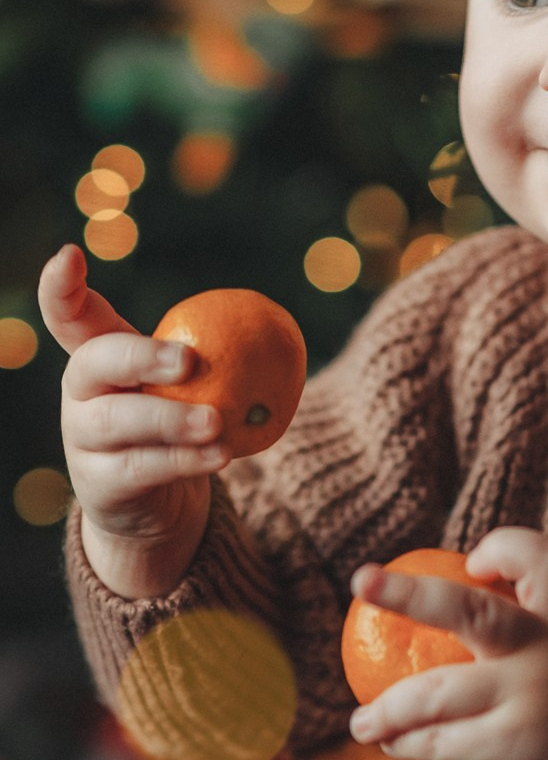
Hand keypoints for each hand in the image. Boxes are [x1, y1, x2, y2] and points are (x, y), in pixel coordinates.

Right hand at [37, 243, 226, 597]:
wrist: (156, 505)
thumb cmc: (178, 426)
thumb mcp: (186, 385)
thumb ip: (214, 352)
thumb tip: (275, 322)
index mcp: (99, 356)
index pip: (69, 315)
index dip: (60, 287)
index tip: (70, 254)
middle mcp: (81, 393)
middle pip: (92, 362)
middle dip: (138, 356)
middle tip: (188, 360)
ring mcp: (83, 439)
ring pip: (115, 420)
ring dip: (170, 418)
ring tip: (216, 420)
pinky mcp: (100, 484)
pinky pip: (142, 468)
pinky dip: (184, 460)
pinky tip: (221, 453)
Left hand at [348, 528, 547, 759]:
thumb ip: (526, 639)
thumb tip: (441, 615)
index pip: (545, 560)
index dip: (506, 548)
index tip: (473, 561)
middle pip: (472, 611)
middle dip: (409, 593)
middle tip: (363, 580)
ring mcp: (529, 699)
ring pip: (433, 692)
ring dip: (385, 709)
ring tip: (362, 722)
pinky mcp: (511, 747)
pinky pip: (439, 741)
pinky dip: (407, 744)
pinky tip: (392, 746)